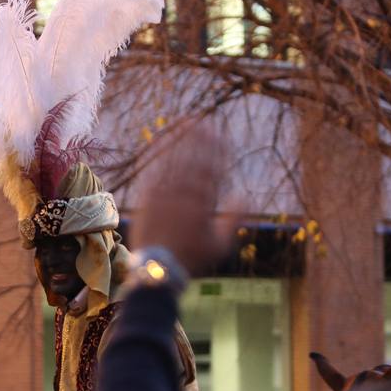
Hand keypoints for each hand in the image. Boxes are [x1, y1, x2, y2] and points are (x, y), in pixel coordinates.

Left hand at [136, 122, 235, 273]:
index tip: (223, 137)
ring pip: (173, 160)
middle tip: (205, 121)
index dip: (218, 151)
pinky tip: (163, 140)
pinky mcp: (146, 197)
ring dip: (181, 139)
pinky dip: (159, 153)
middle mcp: (182, 197)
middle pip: (193, 160)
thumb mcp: (219, 245)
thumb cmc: (191, 260)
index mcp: (203, 205)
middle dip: (201, 138)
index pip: (213, 170)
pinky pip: (154, 168)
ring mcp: (162, 196)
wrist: (156, 270)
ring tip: (186, 122)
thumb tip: (245, 196)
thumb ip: (233, 220)